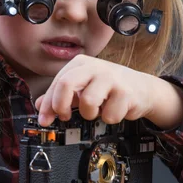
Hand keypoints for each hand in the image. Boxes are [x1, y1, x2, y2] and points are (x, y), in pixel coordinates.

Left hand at [35, 55, 155, 126]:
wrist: (142, 88)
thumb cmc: (110, 87)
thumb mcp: (84, 86)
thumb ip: (62, 95)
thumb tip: (40, 106)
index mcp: (81, 64)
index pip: (57, 82)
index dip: (48, 104)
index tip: (45, 119)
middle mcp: (96, 67)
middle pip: (67, 84)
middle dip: (61, 105)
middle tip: (65, 116)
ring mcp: (112, 79)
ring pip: (88, 102)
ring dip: (89, 114)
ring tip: (97, 110)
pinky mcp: (126, 93)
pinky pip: (108, 115)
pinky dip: (109, 118)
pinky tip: (114, 110)